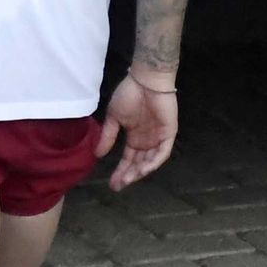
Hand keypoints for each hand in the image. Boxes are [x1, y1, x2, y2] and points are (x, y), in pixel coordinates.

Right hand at [97, 74, 178, 190]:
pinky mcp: (168, 134)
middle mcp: (146, 141)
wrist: (145, 81)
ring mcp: (158, 138)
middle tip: (118, 185)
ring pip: (150, 161)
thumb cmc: (129, 94)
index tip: (112, 183)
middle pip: (138, 163)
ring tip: (128, 179)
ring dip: (140, 171)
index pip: (128, 159)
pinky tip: (143, 169)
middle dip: (129, 175)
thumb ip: (108, 136)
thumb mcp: (113, 117)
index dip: (121, 171)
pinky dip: (153, 162)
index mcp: (134, 137)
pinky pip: (162, 152)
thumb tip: (98, 154)